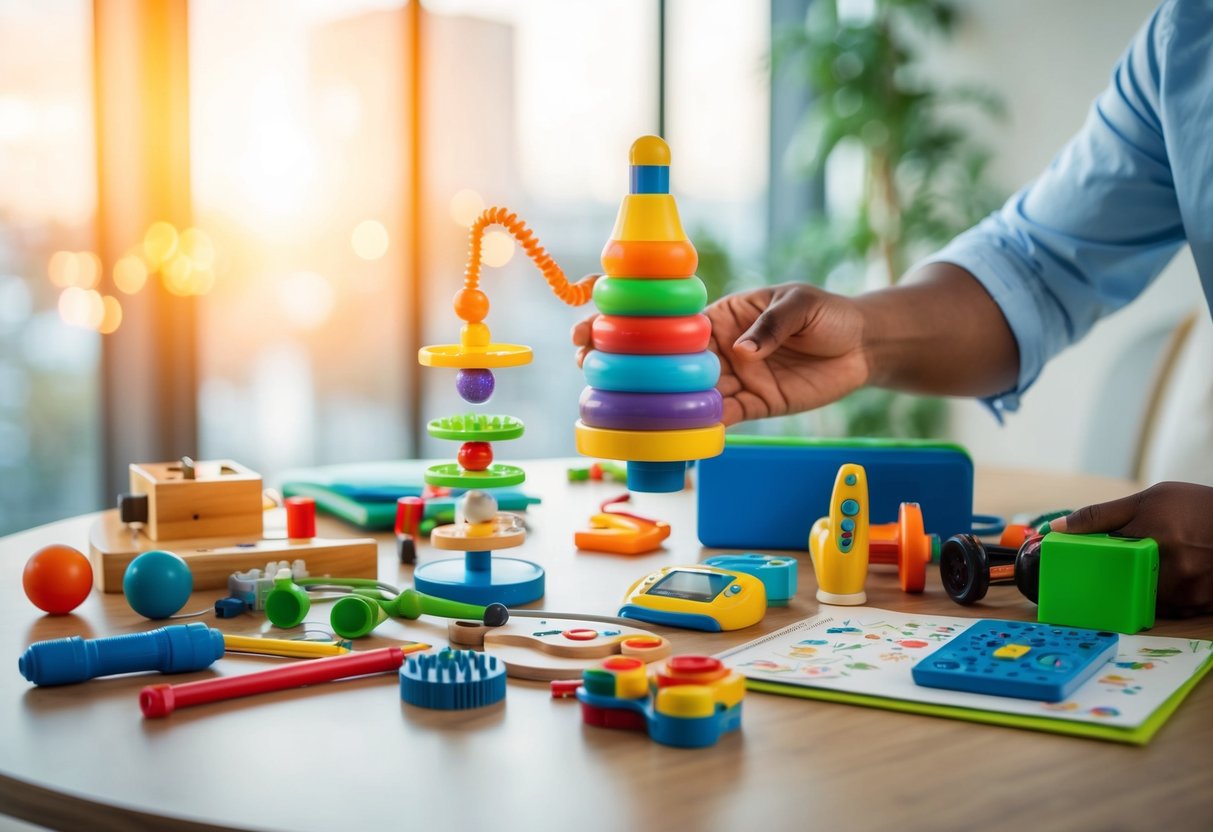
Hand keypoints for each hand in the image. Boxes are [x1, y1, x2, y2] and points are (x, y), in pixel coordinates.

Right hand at [572, 283, 868, 425]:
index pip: (664, 319)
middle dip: (623, 367)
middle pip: (661, 361)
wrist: (864, 347)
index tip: (589, 329)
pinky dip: (693, 431)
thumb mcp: (802, 304)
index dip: (626, 323)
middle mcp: (716, 349)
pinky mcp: (750, 408)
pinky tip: (667, 439)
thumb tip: (744, 352)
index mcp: (720, 315)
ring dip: (651, 404)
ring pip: (682, 395)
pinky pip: (715, 421)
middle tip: (590, 373)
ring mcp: (730, 380)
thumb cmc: (829, 312)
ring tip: (616, 413)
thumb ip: (772, 325)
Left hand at [1050, 482, 1212, 617]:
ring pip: (1141, 599)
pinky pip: (1166, 609)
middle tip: (1119, 562)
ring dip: (1137, 587)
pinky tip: (1170, 576)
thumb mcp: (1150, 500)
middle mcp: (1170, 567)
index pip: (1099, 556)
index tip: (1059, 562)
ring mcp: (1187, 590)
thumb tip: (1056, 527)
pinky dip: (1160, 596)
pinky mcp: (1200, 606)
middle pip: (1117, 583)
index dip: (1079, 560)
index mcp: (1153, 535)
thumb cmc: (1197, 507)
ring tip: (1153, 564)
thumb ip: (1101, 515)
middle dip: (1112, 576)